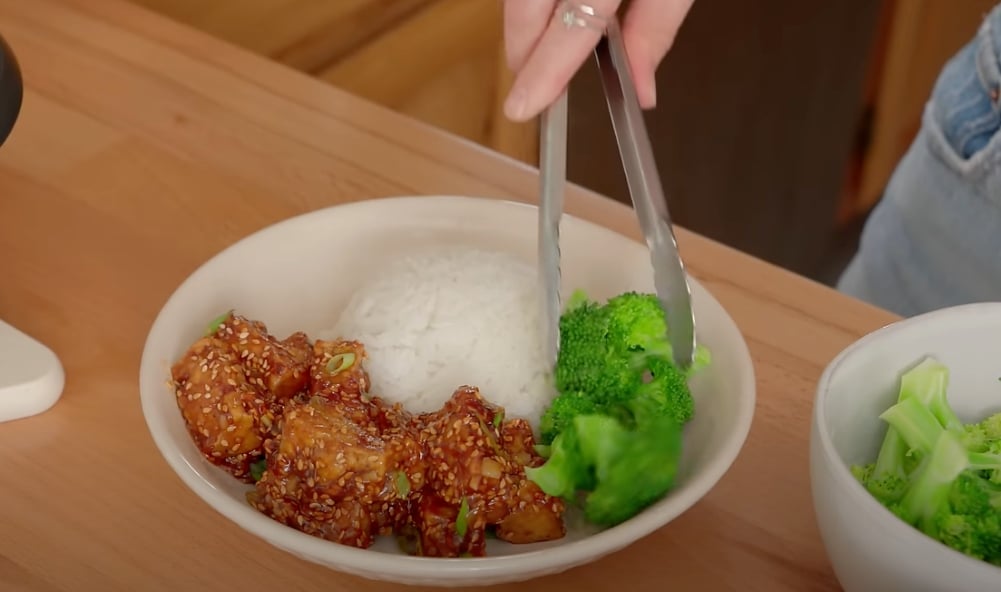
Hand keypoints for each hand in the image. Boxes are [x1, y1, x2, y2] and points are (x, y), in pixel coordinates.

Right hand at [502, 0, 693, 121]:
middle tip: (534, 86)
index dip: (544, 71)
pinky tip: (553, 9)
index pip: (570, 28)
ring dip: (528, 23)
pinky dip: (532, 1)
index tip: (524, 106)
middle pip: (525, 9)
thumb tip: (640, 90)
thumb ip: (657, 26)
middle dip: (523, 51)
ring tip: (551, 42)